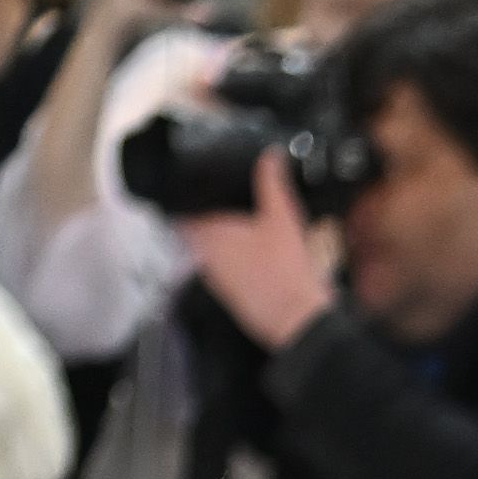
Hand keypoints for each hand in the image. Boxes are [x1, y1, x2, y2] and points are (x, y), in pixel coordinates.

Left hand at [177, 146, 336, 350]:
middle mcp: (206, 260)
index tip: (190, 189)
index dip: (182, 199)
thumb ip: (272, 182)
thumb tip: (270, 155)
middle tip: (219, 204)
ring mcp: (217, 282)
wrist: (299, 323)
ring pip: (207, 254)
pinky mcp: (231, 297)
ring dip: (218, 242)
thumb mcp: (283, 217)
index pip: (179, 214)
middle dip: (203, 218)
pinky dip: (231, 262)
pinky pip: (223, 272)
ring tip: (238, 228)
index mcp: (209, 236)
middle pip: (192, 233)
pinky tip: (253, 257)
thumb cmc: (287, 274)